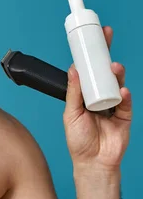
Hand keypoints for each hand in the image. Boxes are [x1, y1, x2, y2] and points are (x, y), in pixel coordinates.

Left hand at [63, 26, 131, 170]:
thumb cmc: (79, 140)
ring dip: (116, 74)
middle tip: (106, 36)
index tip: (91, 36)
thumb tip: (74, 69)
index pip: (89, 69)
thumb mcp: (71, 114)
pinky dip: (125, 95)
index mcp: (85, 93)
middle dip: (106, 52)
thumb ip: (73, 93)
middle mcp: (100, 95)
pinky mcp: (125, 115)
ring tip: (114, 68)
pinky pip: (126, 102)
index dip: (91, 53)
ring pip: (117, 83)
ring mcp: (113, 104)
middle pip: (104, 70)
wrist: (92, 163)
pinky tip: (122, 91)